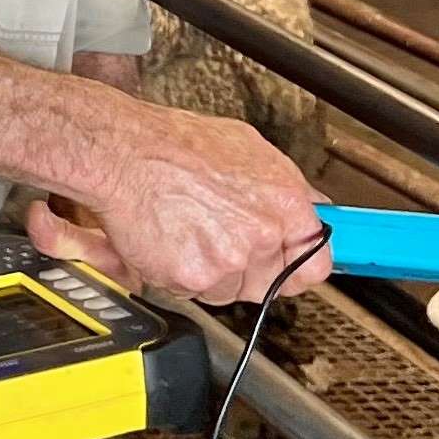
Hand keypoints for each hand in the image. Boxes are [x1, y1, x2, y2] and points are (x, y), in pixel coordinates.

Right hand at [38, 103, 329, 305]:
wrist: (123, 155)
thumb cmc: (174, 145)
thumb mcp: (248, 148)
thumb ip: (285, 186)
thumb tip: (310, 204)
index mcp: (284, 202)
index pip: (316, 263)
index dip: (298, 267)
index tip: (291, 269)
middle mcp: (262, 234)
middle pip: (269, 283)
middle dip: (248, 270)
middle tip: (221, 241)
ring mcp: (229, 260)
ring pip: (229, 291)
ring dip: (212, 273)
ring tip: (188, 233)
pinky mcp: (193, 278)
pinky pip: (194, 292)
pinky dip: (179, 275)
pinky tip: (170, 242)